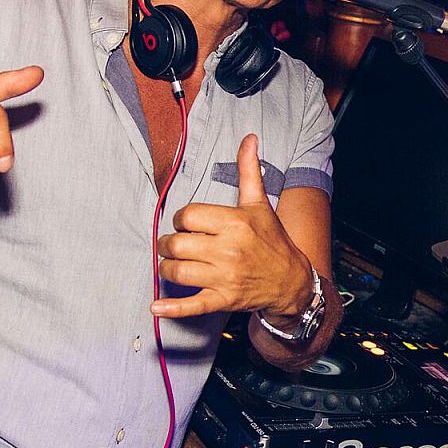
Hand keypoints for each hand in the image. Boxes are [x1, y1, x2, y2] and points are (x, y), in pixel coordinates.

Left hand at [152, 134, 312, 319]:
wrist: (291, 280)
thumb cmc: (272, 240)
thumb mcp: (259, 204)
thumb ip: (249, 171)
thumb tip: (248, 138)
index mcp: (235, 223)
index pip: (187, 216)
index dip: (181, 219)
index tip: (187, 224)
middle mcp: (229, 250)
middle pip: (177, 244)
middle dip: (169, 244)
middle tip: (174, 244)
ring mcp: (225, 278)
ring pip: (177, 272)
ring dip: (167, 267)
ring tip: (173, 263)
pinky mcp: (223, 300)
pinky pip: (191, 306)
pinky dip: (171, 308)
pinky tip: (156, 307)